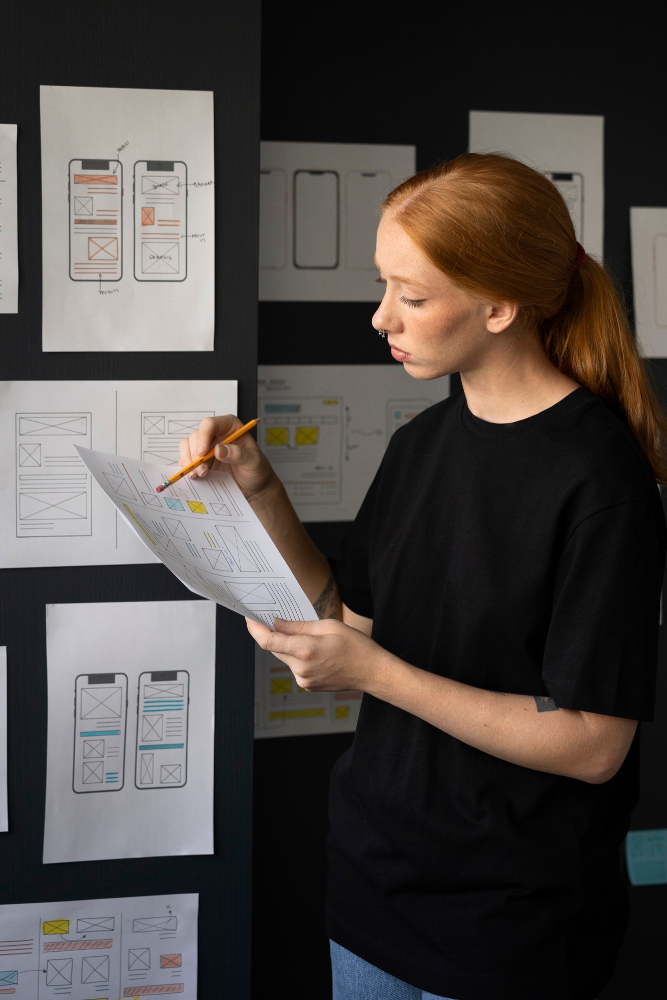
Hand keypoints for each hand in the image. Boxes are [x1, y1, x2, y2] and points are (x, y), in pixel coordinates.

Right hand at [178, 414, 275, 500]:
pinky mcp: (200, 459)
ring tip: (198, 474)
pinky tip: (194, 476)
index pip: (210, 424)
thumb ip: (238, 454)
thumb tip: (218, 449)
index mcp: (230, 427)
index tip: (202, 453)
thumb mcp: (253, 462)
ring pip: (188, 445)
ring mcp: (206, 446)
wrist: (254, 486)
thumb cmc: (257, 470)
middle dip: (195, 453)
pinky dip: (186, 467)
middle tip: (201, 470)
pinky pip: (186, 458)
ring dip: (189, 460)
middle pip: (196, 435)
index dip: (203, 436)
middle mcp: (216, 434)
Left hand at [246, 616, 389, 692]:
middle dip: (274, 634)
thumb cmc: (356, 646)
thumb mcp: (328, 626)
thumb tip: (276, 623)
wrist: (372, 672)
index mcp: (305, 650)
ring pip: (286, 657)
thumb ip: (299, 626)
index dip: (255, 629)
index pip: (268, 641)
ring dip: (289, 646)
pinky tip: (316, 651)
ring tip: (311, 637)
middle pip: (275, 649)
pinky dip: (299, 656)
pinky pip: (295, 667)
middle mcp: (301, 668)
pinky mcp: (308, 685)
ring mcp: (304, 680)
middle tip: (276, 620)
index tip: (249, 618)